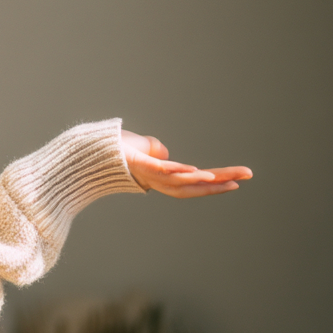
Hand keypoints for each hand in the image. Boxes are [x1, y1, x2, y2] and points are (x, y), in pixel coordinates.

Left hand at [121, 129, 251, 197]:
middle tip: (247, 176)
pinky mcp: (138, 166)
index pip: (192, 182)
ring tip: (231, 180)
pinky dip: (182, 173)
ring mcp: (147, 175)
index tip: (236, 181)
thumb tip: (164, 153)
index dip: (214, 185)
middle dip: (221, 183)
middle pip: (194, 185)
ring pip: (182, 183)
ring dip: (207, 182)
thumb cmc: (109, 150)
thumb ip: (154, 150)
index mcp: (159, 178)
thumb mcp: (140, 147)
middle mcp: (156, 181)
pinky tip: (199, 172)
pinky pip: (164, 173)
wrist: (85, 151)